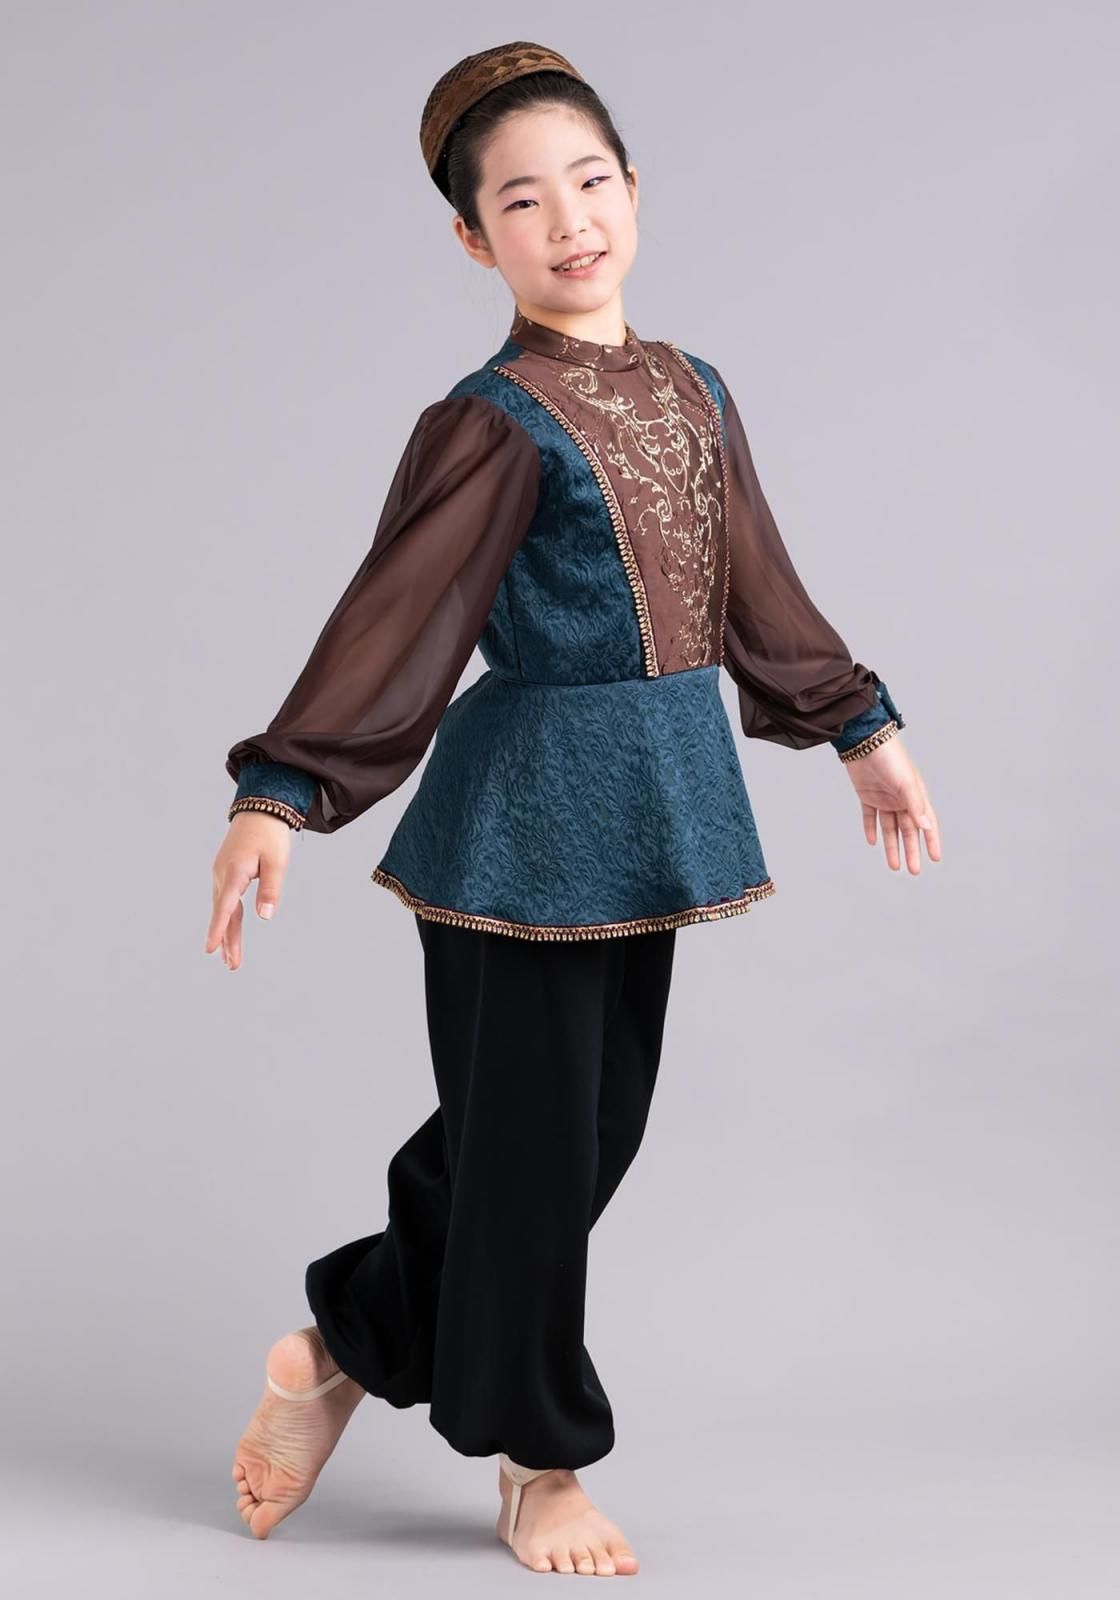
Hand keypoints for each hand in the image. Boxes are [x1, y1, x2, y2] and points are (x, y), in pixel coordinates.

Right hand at [205, 812, 294, 969]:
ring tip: (231, 960)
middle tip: (233, 966)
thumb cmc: (270, 835)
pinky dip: (227, 919)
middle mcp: (222, 875)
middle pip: (224, 913)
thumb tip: (265, 917)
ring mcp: (221, 874)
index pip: (225, 907)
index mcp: (234, 872)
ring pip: (224, 909)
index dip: (218, 929)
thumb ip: (271, 890)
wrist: (259, 810)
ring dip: (228, 933)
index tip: (210, 949)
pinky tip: (230, 934)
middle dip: (228, 940)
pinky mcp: (225, 874)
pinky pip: (225, 901)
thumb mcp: (277, 862)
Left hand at [844, 735, 939, 873]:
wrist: (864, 741)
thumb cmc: (891, 758)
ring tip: (894, 866)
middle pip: (908, 831)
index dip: (931, 841)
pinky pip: (870, 817)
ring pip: (890, 828)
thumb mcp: (906, 783)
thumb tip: (927, 827)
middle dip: (911, 851)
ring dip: (892, 846)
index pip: (927, 823)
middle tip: (914, 871)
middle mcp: (901, 799)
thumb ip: (915, 806)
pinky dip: (871, 829)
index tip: (935, 859)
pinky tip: (872, 842)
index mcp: (915, 795)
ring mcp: (884, 798)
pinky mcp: (867, 795)